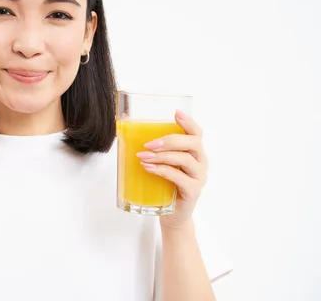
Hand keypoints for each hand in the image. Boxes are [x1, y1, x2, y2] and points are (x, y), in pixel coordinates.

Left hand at [137, 109, 207, 228]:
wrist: (171, 214)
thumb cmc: (164, 185)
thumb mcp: (159, 163)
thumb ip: (150, 146)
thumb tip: (127, 120)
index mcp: (194, 152)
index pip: (196, 133)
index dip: (188, 122)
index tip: (175, 113)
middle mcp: (201, 162)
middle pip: (192, 142)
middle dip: (169, 140)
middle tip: (148, 144)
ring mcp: (199, 177)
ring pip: (185, 159)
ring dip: (162, 156)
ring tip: (143, 157)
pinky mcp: (193, 191)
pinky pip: (180, 177)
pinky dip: (162, 171)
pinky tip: (149, 168)